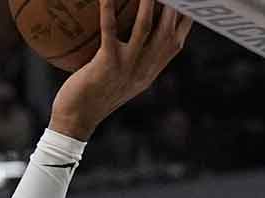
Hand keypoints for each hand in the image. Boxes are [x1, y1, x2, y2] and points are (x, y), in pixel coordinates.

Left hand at [50, 0, 193, 140]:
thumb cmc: (98, 95)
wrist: (77, 119)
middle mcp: (146, 66)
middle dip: (174, 4)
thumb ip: (141, 58)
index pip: (177, 39)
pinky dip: (108, 11)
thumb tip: (146, 31)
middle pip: (167, 29)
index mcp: (153, 69)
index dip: (187, 16)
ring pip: (145, 27)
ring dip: (148, 2)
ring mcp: (128, 65)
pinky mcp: (107, 63)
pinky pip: (110, 32)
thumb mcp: (128, 78)